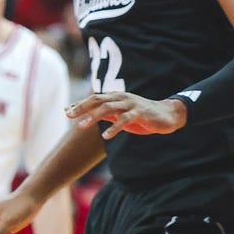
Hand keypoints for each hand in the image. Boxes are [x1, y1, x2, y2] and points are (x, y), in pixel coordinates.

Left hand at [65, 92, 185, 139]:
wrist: (167, 114)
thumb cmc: (140, 115)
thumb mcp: (119, 115)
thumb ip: (103, 114)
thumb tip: (83, 115)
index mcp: (115, 97)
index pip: (94, 99)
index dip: (80, 104)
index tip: (66, 112)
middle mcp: (121, 98)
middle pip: (97, 100)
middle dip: (82, 107)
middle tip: (70, 116)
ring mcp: (131, 104)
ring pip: (109, 107)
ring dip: (93, 116)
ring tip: (81, 126)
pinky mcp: (140, 113)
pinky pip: (125, 119)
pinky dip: (114, 127)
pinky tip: (106, 136)